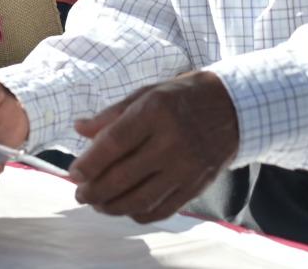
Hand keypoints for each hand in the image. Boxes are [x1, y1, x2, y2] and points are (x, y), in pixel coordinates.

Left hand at [67, 72, 238, 224]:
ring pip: (141, 199)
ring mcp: (186, 167)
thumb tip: (79, 128)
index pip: (114, 143)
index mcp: (155, 112)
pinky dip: (139, 214)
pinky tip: (125, 208)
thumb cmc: (181, 97)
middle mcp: (171, 142)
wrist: (233, 108)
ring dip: (112, 207)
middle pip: (123, 177)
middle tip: (80, 194)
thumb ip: (111, 114)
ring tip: (97, 204)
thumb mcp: (146, 93)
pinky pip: (163, 209)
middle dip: (95, 191)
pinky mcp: (197, 185)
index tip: (73, 173)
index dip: (89, 163)